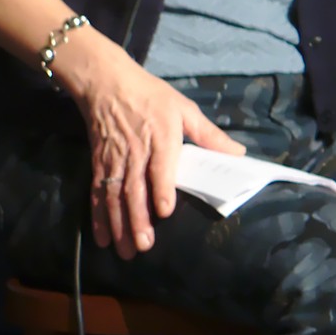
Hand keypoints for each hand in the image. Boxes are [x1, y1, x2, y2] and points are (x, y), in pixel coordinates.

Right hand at [55, 36, 244, 255]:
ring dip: (118, 225)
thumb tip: (238, 153)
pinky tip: (102, 238)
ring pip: (113, 197)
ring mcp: (114, 161)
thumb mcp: (184, 109)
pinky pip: (97, 194)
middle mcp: (135, 153)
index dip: (160, 189)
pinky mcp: (99, 165)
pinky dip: (98, 217)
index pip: (159, 166)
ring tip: (126, 251)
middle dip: (136, 220)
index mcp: (160, 138)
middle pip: (133, 189)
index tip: (164, 212)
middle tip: (143, 246)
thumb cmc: (151, 96)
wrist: (106, 83)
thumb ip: (209, 134)